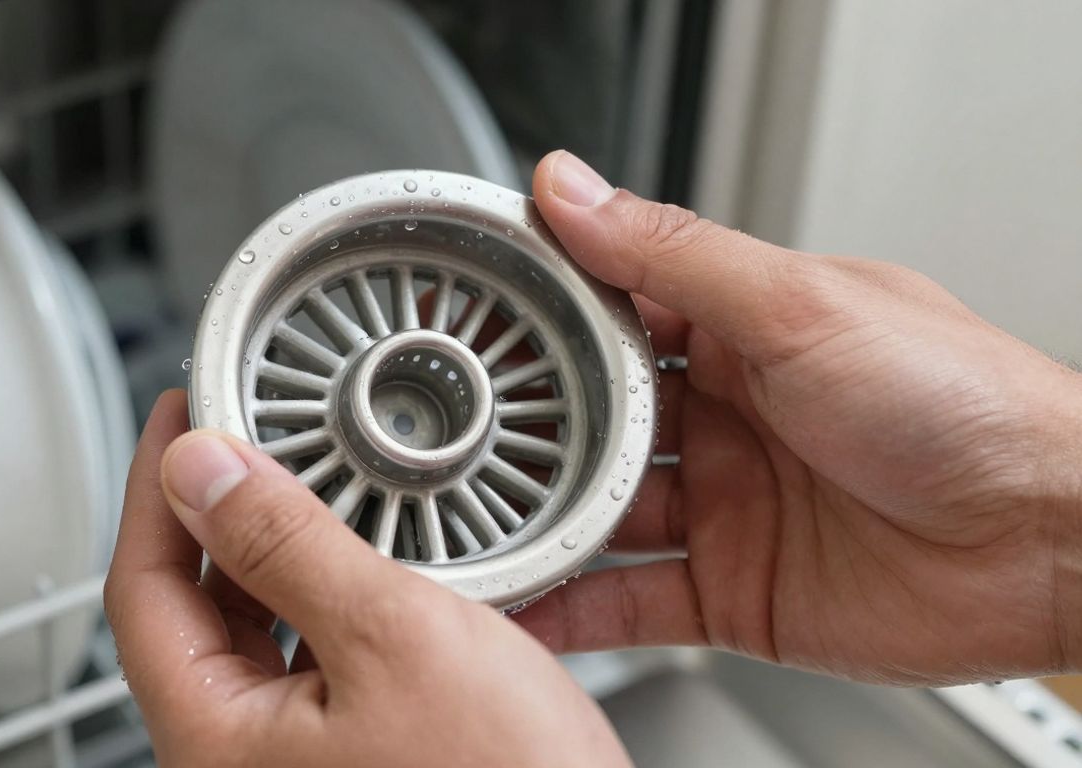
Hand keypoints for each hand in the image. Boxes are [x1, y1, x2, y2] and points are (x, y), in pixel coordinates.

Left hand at [104, 391, 629, 766]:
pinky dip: (322, 600)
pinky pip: (305, 660)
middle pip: (190, 609)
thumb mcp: (394, 637)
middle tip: (248, 436)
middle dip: (218, 514)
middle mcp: (237, 763)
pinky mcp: (345, 760)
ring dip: (274, 554)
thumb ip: (286, 546)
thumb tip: (201, 472)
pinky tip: (363, 565)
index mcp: (215, 741)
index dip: (158, 486)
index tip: (181, 414)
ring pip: (250, 633)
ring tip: (309, 487)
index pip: (141, 585)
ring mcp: (289, 767)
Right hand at [514, 150, 1081, 684]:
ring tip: (461, 529)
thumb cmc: (967, 406)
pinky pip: (631, 600)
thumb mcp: (800, 306)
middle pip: (590, 421)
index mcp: (741, 331)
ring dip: (535, 523)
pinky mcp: (733, 589)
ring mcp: (727, 505)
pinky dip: (572, 609)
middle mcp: (727, 417)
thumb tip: (573, 191)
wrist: (1056, 541)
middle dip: (520, 430)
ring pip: (599, 514)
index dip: (533, 316)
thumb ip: (673, 256)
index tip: (461, 321)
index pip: (609, 312)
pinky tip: (524, 609)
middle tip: (439, 434)